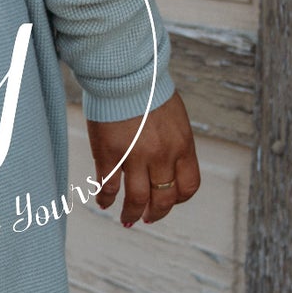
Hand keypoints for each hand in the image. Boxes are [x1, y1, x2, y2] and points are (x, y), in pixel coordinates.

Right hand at [87, 90, 199, 226]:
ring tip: (128, 219)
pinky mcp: (110, 155)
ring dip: (132, 213)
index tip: (170, 200)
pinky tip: (103, 203)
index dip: (179, 198)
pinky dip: (106, 199)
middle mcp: (162, 156)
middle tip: (149, 218)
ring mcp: (135, 157)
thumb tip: (168, 160)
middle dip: (157, 213)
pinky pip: (108, 187)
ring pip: (137, 199)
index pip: (188, 186)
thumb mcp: (174, 117)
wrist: (125, 73)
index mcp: (182, 146)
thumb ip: (173, 141)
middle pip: (164, 198)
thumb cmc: (148, 89)